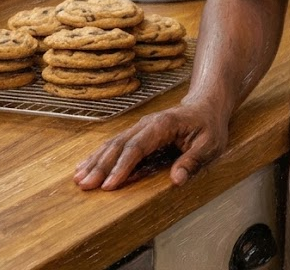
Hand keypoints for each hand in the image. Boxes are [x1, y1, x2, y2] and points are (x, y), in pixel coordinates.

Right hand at [73, 100, 226, 190]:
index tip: (109, 185)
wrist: (206, 105)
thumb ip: (194, 161)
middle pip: (120, 145)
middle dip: (101, 166)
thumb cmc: (209, 125)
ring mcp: (140, 127)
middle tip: (85, 185)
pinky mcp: (138, 133)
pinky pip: (116, 144)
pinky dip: (99, 156)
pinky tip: (85, 166)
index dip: (123, 166)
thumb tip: (177, 180)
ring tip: (78, 179)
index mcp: (163, 125)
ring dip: (95, 161)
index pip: (138, 146)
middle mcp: (147, 124)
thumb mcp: (210, 144)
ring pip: (113, 143)